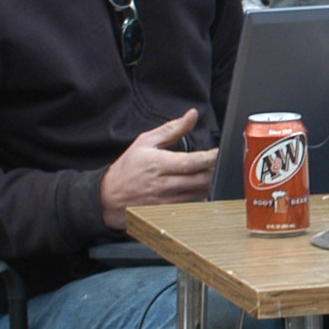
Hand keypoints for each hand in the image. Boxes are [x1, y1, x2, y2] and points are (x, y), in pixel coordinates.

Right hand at [99, 109, 216, 225]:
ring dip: (210, 184)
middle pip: (200, 180)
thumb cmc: (128, 167)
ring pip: (200, 194)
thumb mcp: (145, 142)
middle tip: (218, 163)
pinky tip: (199, 188)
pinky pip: (192, 206)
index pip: (191, 162)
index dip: (210, 158)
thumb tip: (192, 115)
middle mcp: (162, 185)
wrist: (109, 197)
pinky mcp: (168, 213)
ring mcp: (166, 202)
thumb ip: (172, 128)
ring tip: (209, 173)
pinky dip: (201, 197)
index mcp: (157, 164)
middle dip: (214, 170)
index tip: (218, 152)